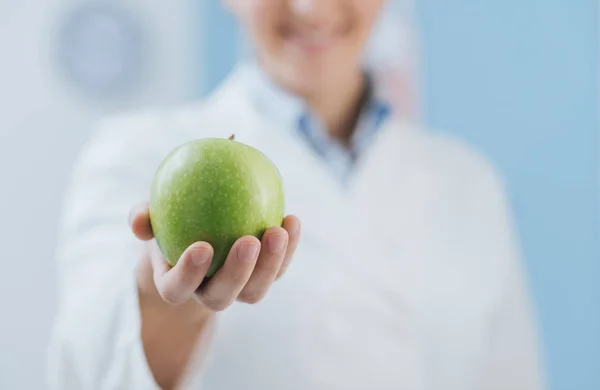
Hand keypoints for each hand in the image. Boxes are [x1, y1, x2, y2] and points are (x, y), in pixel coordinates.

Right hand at [129, 202, 300, 311]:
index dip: (188, 273)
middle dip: (237, 273)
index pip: (177, 288)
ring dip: (270, 264)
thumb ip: (143, 215)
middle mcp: (208, 293)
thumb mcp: (154, 213)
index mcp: (175, 283)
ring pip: (255, 290)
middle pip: (222, 296)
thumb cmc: (170, 219)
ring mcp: (239, 289)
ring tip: (278, 231)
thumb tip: (139, 219)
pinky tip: (292, 219)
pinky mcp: (263, 277)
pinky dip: (289, 248)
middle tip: (249, 241)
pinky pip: (278, 269)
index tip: (202, 246)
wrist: (198, 229)